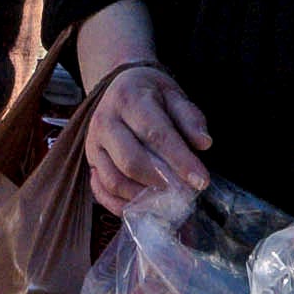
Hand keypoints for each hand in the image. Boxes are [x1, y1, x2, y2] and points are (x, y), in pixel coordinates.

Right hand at [80, 55, 214, 222]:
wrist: (119, 87)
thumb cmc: (152, 95)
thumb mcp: (174, 95)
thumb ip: (190, 118)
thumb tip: (204, 143)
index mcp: (129, 99)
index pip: (156, 135)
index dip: (180, 161)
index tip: (201, 181)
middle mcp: (105, 121)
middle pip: (131, 161)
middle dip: (161, 182)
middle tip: (185, 194)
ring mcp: (93, 144)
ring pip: (114, 181)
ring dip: (142, 198)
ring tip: (167, 201)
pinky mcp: (90, 161)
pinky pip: (101, 191)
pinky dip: (120, 205)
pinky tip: (143, 207)